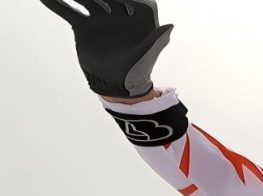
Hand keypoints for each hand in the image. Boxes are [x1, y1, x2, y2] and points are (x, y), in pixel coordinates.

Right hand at [40, 0, 173, 97]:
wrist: (115, 85)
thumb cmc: (137, 70)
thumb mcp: (147, 54)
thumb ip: (157, 39)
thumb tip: (170, 25)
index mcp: (139, 19)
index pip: (137, 0)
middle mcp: (119, 14)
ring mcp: (101, 19)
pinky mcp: (84, 26)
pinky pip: (69, 12)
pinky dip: (57, 4)